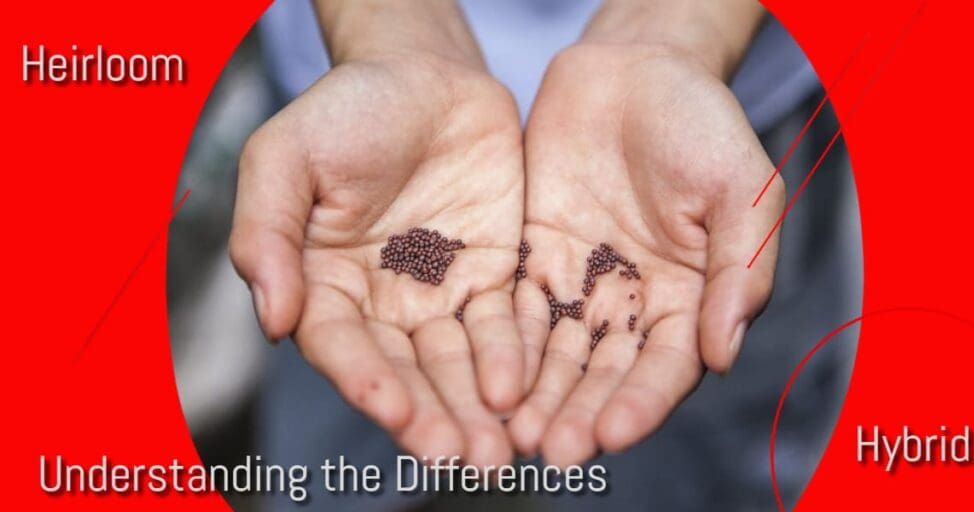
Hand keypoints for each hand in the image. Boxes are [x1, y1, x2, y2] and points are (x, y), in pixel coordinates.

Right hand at [229, 44, 524, 464]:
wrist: (426, 74)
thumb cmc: (347, 109)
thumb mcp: (286, 156)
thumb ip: (267, 233)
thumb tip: (272, 320)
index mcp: (324, 284)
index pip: (341, 345)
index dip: (364, 380)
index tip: (390, 409)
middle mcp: (382, 304)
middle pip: (406, 372)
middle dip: (433, 416)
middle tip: (462, 460)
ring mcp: (440, 295)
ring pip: (458, 364)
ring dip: (476, 409)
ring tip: (498, 453)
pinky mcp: (492, 278)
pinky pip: (504, 326)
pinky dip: (512, 360)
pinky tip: (523, 393)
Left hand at [508, 42, 784, 464]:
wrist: (635, 68)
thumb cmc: (702, 123)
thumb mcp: (743, 189)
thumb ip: (742, 269)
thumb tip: (726, 352)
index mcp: (689, 298)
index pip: (666, 367)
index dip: (642, 403)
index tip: (613, 434)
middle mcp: (630, 304)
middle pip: (604, 374)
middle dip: (579, 413)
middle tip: (551, 451)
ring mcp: (578, 284)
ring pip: (554, 354)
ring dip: (536, 396)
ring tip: (512, 433)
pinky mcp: (532, 258)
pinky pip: (513, 309)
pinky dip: (500, 346)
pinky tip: (483, 377)